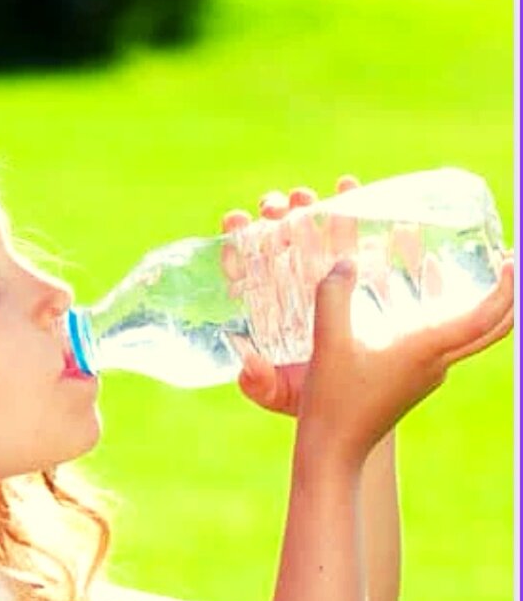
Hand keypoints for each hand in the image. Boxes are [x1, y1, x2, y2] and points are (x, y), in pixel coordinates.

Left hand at [221, 176, 359, 416]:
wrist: (359, 409)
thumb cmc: (312, 400)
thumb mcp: (281, 395)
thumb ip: (259, 384)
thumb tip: (245, 364)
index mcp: (271, 312)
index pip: (250, 272)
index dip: (239, 246)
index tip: (233, 220)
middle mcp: (298, 291)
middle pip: (284, 245)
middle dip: (278, 218)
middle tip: (276, 205)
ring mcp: (333, 281)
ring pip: (320, 236)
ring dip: (316, 210)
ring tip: (311, 194)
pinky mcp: (368, 279)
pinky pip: (364, 242)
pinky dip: (362, 216)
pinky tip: (356, 191)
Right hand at [299, 254, 514, 468]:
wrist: (331, 452)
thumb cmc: (333, 402)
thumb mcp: (328, 344)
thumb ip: (334, 298)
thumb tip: (346, 264)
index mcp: (427, 353)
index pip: (486, 319)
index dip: (507, 289)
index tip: (512, 261)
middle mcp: (435, 366)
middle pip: (491, 330)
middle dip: (508, 297)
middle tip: (507, 263)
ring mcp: (425, 379)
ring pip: (465, 337)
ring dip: (473, 305)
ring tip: (460, 272)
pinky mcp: (410, 385)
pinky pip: (440, 347)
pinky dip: (444, 321)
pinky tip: (417, 310)